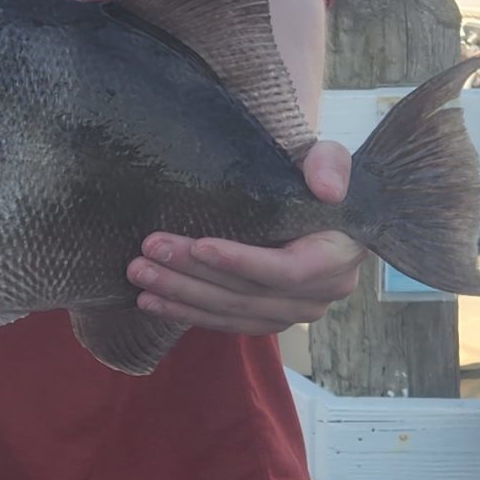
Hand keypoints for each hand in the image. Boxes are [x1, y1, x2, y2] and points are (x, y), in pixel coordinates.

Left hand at [125, 141, 361, 335]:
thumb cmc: (314, 175)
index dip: (242, 262)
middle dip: (194, 275)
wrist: (310, 200)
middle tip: (149, 252)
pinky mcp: (266, 318)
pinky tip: (151, 302)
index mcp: (337, 258)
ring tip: (141, 276)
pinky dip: (186, 312)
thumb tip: (328, 189)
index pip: (288, 271)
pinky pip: (225, 322)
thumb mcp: (327, 157)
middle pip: (249, 294)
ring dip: (182, 296)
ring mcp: (292, 313)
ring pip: (231, 311)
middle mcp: (320, 295)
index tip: (198, 245)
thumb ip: (331, 164)